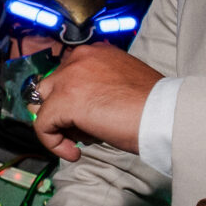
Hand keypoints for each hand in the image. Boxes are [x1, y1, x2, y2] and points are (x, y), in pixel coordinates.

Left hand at [31, 43, 161, 162]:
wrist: (162, 113)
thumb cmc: (153, 104)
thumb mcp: (124, 83)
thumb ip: (101, 86)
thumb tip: (85, 108)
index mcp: (96, 52)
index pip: (67, 74)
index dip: (72, 100)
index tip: (86, 120)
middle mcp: (79, 58)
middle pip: (50, 88)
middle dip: (61, 111)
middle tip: (82, 131)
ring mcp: (69, 78)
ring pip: (43, 106)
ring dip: (57, 126)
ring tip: (81, 141)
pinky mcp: (64, 102)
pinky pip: (43, 126)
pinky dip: (53, 143)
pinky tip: (73, 152)